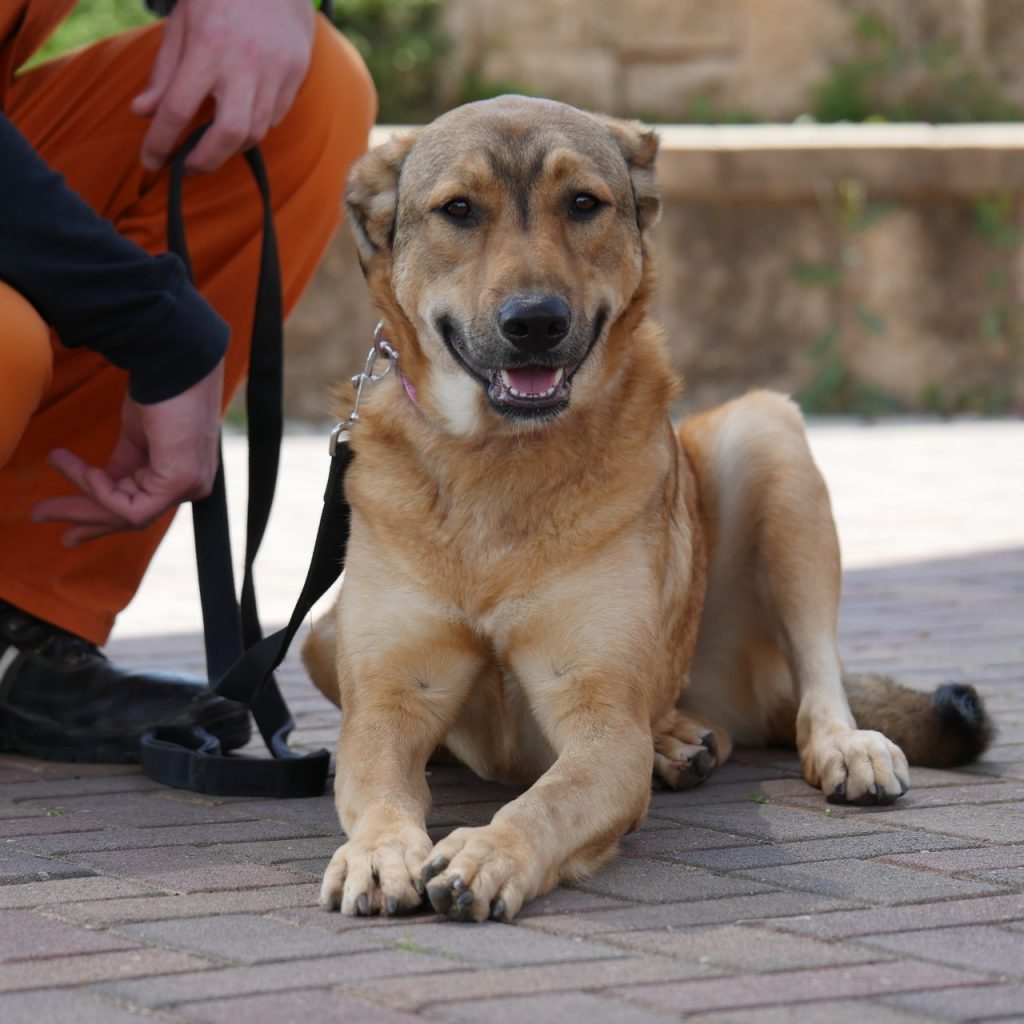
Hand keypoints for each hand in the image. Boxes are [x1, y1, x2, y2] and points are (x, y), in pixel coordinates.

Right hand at [32, 361, 224, 546]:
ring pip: (126, 514)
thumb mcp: (136, 437)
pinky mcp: (180, 482)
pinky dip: (103, 493)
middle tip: (39, 516)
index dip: (101, 519)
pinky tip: (89, 474)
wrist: (171, 365)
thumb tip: (99, 484)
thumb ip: (123, 465)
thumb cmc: (159, 392)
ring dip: (81, 501)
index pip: (139, 507)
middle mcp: (190, 486)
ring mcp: (189, 486)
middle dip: (84, 519)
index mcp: (181, 474)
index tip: (68, 533)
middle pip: (131, 516)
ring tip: (47, 484)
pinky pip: (133, 507)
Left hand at [131, 0, 315, 173]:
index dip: (160, 141)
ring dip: (229, 148)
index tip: (151, 160)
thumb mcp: (182, 22)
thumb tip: (143, 112)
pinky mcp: (295, 73)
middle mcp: (244, 62)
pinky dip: (253, 126)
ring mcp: (275, 70)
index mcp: (207, 46)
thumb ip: (164, 70)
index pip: (178, 108)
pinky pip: (273, 117)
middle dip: (205, 160)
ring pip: (255, 132)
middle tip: (186, 167)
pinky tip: (239, 118)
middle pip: (228, 134)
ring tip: (210, 147)